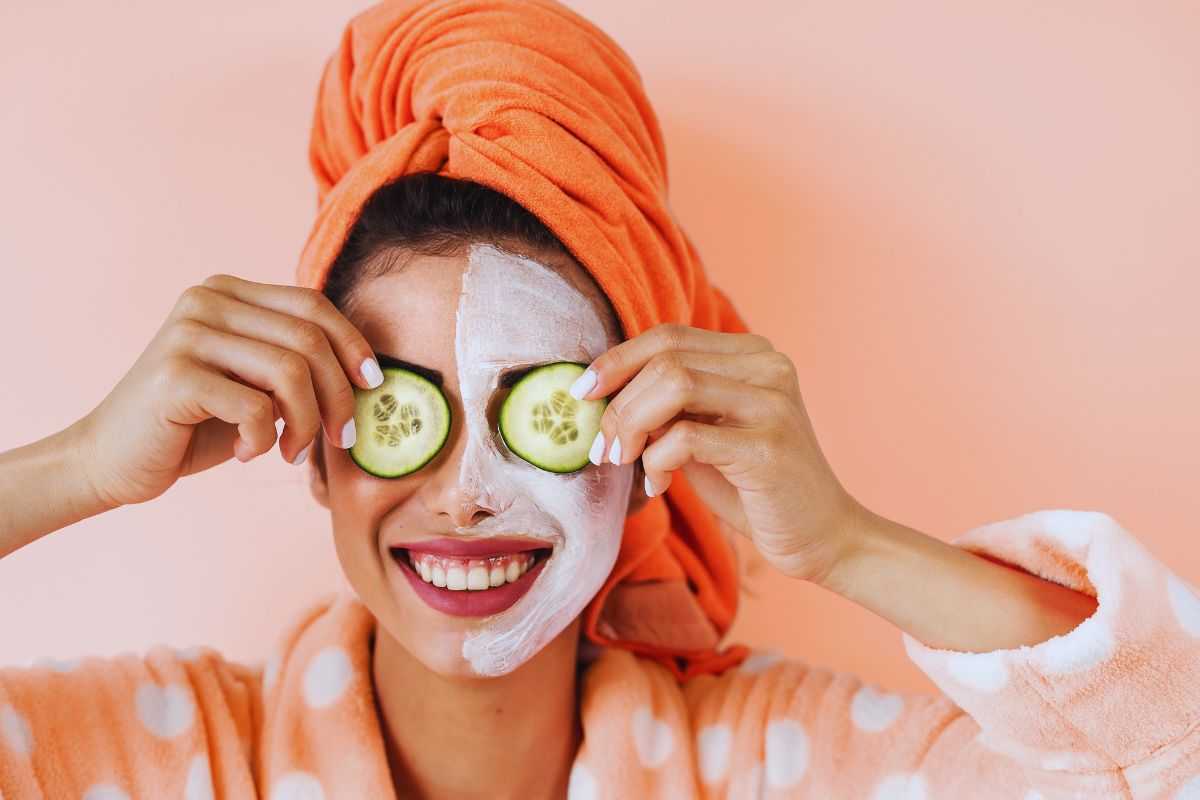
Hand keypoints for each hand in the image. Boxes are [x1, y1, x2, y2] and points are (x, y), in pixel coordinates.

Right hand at [73, 275, 383, 507]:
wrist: (111, 460)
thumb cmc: (194, 425)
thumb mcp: (254, 384)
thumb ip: (295, 365)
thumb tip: (366, 373)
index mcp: (228, 292)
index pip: (312, 305)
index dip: (353, 345)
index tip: (371, 386)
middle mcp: (206, 300)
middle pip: (309, 340)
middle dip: (337, 396)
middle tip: (338, 439)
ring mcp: (187, 334)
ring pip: (290, 373)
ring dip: (304, 424)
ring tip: (291, 451)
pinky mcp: (175, 375)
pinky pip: (255, 407)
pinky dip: (264, 439)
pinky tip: (247, 452)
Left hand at [570, 323, 862, 583]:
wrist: (823, 538)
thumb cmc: (754, 488)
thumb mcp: (706, 435)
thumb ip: (668, 407)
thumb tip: (602, 394)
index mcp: (754, 355)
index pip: (669, 336)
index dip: (617, 359)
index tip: (581, 393)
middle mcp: (768, 367)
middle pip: (665, 358)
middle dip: (617, 401)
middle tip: (599, 447)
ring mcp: (772, 403)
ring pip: (673, 385)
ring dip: (630, 425)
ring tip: (620, 460)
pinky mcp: (767, 446)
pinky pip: (685, 437)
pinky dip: (656, 460)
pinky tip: (660, 484)